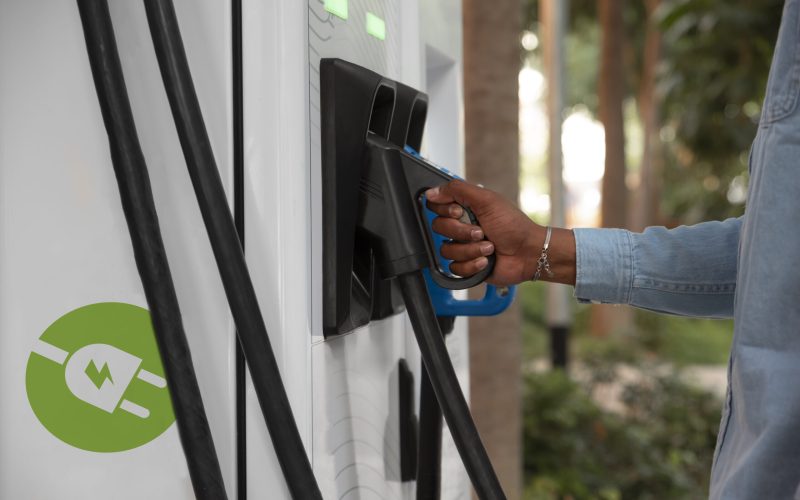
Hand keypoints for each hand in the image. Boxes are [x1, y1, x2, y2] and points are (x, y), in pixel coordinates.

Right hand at [425, 180, 575, 285]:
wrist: (528, 253)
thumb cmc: (514, 226)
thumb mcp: (487, 200)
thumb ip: (457, 190)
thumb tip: (431, 192)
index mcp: (464, 208)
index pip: (435, 207)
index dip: (445, 211)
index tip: (459, 212)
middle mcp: (461, 227)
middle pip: (439, 228)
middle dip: (462, 232)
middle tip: (481, 232)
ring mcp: (463, 247)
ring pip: (446, 250)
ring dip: (470, 249)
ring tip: (489, 248)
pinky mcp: (467, 265)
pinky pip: (455, 268)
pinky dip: (472, 264)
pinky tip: (486, 261)